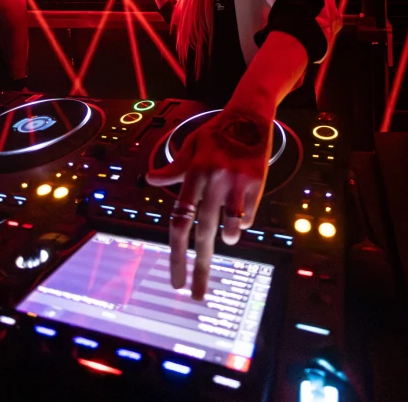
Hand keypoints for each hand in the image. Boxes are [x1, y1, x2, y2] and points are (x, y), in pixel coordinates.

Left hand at [146, 107, 272, 299]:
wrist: (250, 113)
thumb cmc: (218, 131)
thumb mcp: (192, 146)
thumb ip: (174, 167)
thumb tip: (151, 179)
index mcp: (193, 172)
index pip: (180, 220)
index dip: (176, 253)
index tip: (175, 279)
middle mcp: (213, 179)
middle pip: (202, 232)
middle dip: (199, 267)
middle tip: (196, 293)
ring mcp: (235, 181)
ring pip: (230, 227)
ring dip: (226, 240)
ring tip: (225, 242)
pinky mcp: (256, 182)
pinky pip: (248, 216)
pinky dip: (242, 224)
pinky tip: (240, 218)